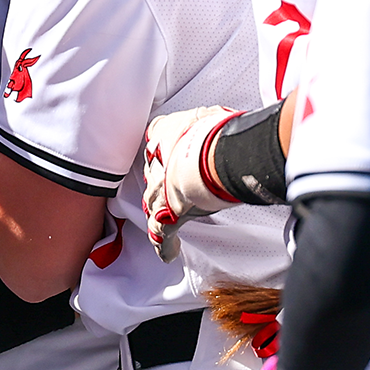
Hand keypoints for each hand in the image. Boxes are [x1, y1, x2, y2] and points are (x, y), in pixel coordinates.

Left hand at [141, 106, 243, 261]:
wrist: (212, 155)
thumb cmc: (214, 132)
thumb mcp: (206, 116)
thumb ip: (206, 120)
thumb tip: (217, 119)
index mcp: (162, 134)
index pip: (155, 142)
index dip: (163, 152)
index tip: (169, 155)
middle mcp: (155, 163)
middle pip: (152, 176)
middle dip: (160, 182)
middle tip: (171, 187)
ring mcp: (160, 190)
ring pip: (153, 203)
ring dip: (159, 210)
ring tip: (165, 216)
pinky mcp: (168, 214)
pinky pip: (161, 234)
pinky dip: (164, 245)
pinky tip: (167, 253)